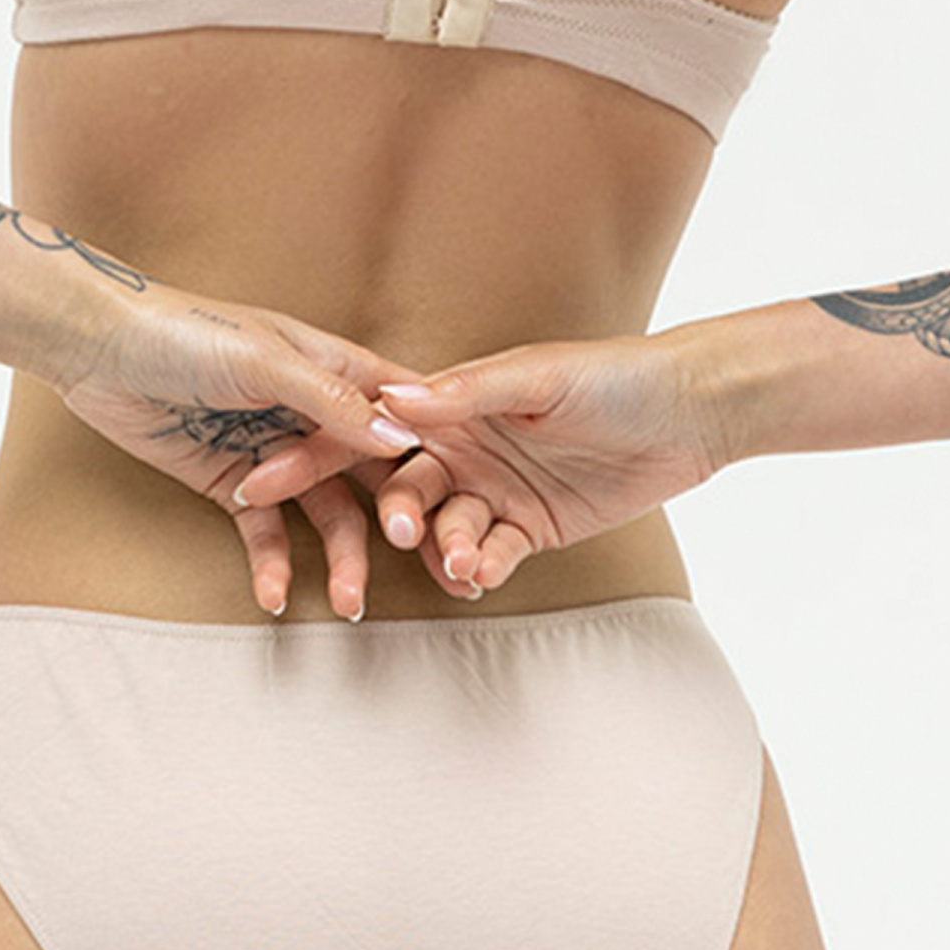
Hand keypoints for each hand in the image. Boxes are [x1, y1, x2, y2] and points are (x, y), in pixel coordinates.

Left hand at [50, 276, 486, 618]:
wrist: (100, 347)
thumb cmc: (186, 330)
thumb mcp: (265, 360)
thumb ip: (330, 400)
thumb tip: (401, 437)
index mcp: (335, 367)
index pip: (401, 414)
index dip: (434, 457)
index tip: (467, 506)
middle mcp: (315, 412)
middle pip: (373, 476)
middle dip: (398, 526)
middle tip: (424, 574)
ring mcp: (277, 451)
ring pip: (325, 513)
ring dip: (339, 559)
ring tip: (346, 603)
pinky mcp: (235, 482)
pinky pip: (265, 532)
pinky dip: (272, 564)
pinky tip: (273, 596)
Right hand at [228, 329, 730, 594]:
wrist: (688, 410)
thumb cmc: (613, 375)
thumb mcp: (537, 375)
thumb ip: (467, 392)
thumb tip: (393, 400)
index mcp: (452, 404)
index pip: (370, 430)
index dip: (316, 453)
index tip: (261, 478)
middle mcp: (464, 448)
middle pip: (398, 490)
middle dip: (380, 516)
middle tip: (380, 538)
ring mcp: (495, 491)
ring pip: (443, 532)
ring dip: (439, 550)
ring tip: (452, 562)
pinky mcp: (530, 528)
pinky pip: (489, 556)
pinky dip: (479, 568)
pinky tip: (479, 574)